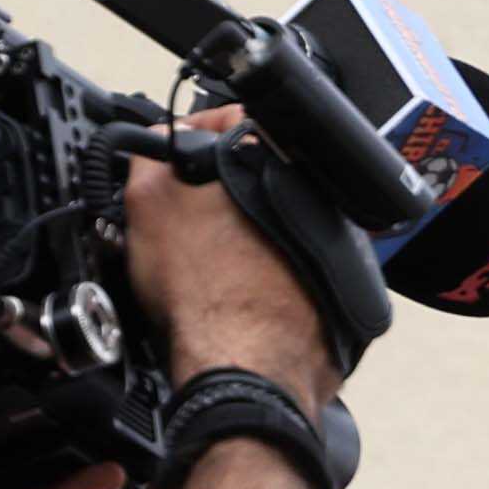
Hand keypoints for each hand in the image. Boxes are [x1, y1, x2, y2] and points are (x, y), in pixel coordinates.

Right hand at [123, 139, 341, 411]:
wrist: (245, 369)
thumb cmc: (202, 294)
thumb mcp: (148, 205)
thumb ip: (151, 156)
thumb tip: (156, 140)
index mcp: (273, 162)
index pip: (231, 119)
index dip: (192, 136)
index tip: (176, 159)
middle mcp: (315, 199)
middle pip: (257, 175)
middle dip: (222, 190)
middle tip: (190, 218)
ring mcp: (334, 248)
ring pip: (277, 222)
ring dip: (249, 232)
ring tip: (214, 263)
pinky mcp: (340, 292)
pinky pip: (297, 267)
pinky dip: (272, 273)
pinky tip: (241, 292)